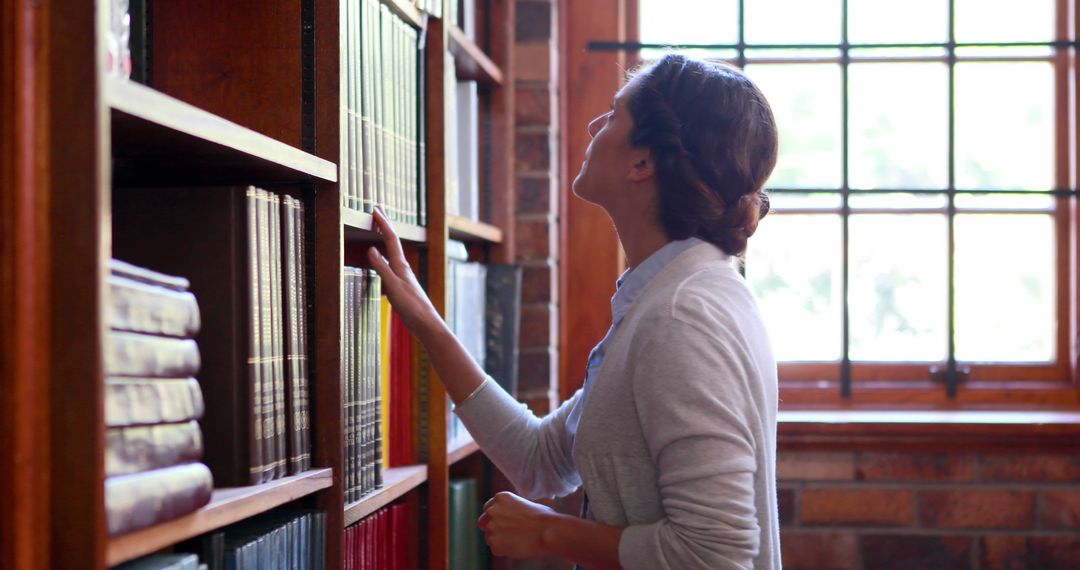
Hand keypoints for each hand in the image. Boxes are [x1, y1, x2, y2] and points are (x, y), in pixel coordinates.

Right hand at [366, 208, 444, 340]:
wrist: (424, 322)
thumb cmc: (410, 305)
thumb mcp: (393, 285)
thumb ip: (382, 267)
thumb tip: (371, 249)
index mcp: (400, 265)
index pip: (390, 239)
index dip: (383, 223)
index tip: (374, 209)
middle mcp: (402, 267)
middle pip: (393, 241)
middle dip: (385, 224)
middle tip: (378, 209)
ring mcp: (402, 275)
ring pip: (392, 250)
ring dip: (385, 237)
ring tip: (381, 228)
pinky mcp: (401, 285)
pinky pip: (390, 263)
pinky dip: (384, 255)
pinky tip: (384, 259)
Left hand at [478, 492, 559, 558]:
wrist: (548, 532)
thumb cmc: (544, 518)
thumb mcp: (526, 503)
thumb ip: (513, 508)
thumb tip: (511, 514)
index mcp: (500, 498)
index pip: (488, 508)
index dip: (495, 517)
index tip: (501, 523)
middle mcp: (492, 511)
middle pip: (483, 522)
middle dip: (490, 528)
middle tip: (502, 534)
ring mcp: (491, 527)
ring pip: (489, 537)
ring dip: (499, 540)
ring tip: (517, 541)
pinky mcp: (494, 543)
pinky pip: (496, 549)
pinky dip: (504, 550)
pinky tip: (517, 547)